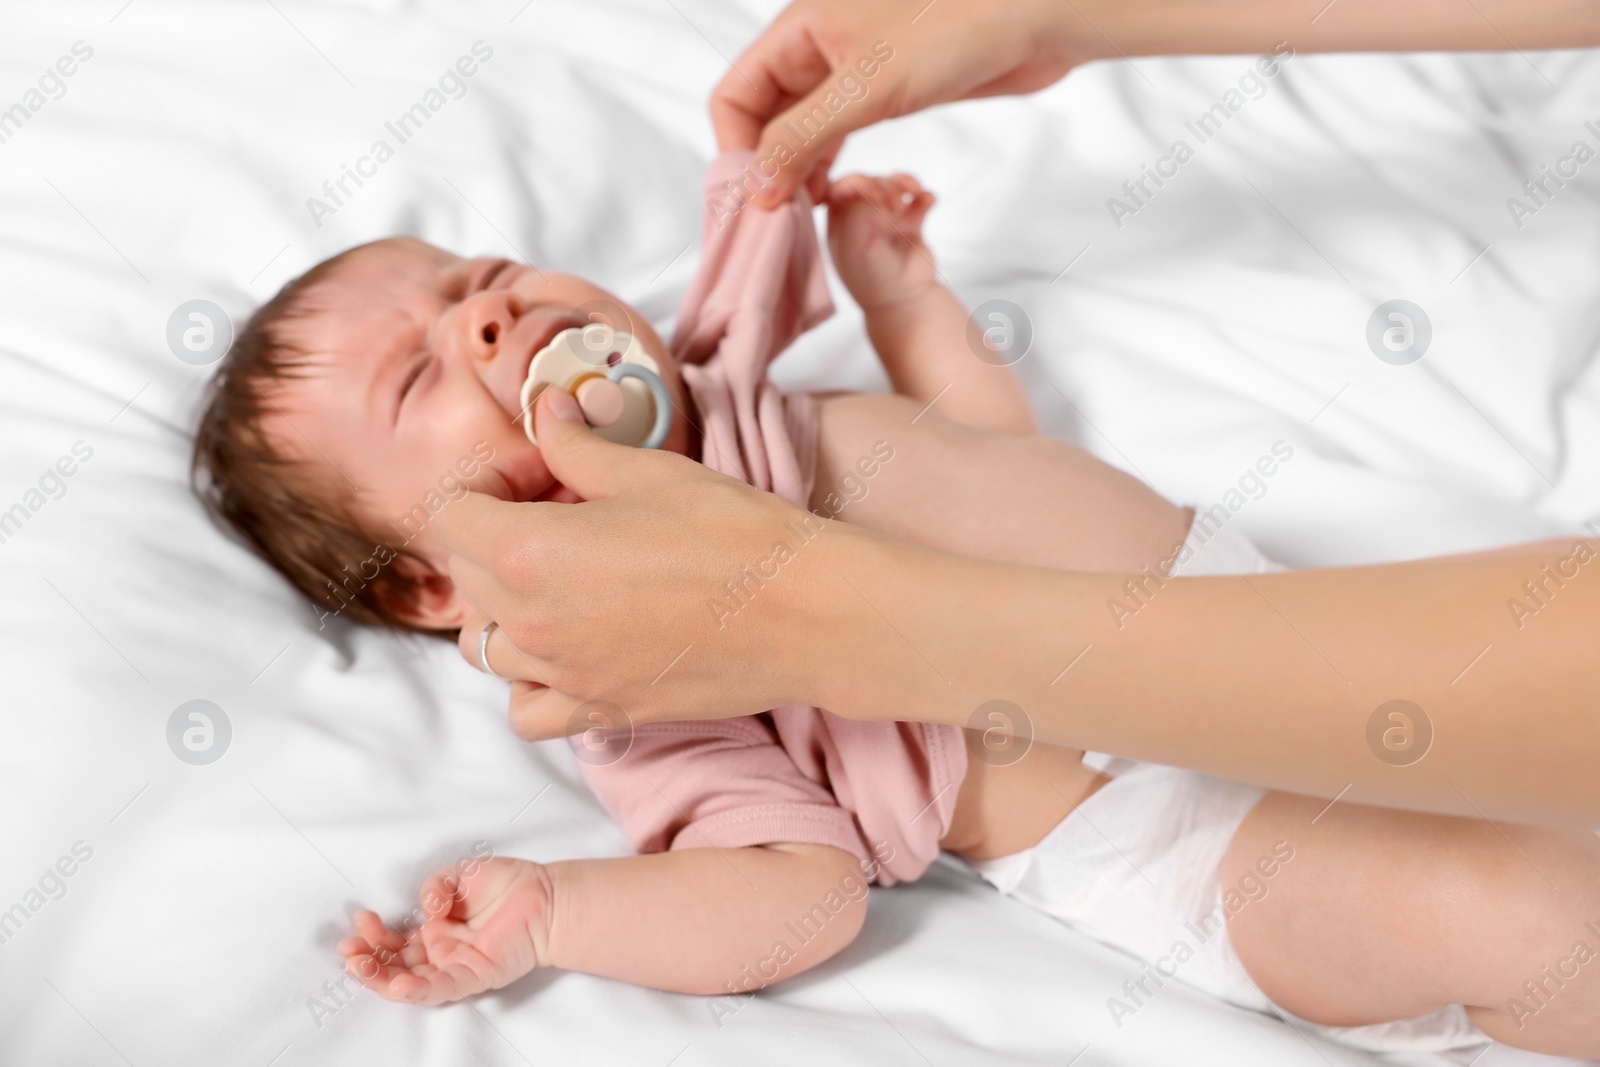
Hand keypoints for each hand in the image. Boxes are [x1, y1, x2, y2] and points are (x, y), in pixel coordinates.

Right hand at [339, 858, 552, 1004]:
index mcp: (432, 930)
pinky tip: (397, 984)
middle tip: (348, 950)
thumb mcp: (459, 874)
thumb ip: (435, 887)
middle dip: (367, 959)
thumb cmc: (505, 884)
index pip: (394, 940)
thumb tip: (426, 909)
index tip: (360, 919)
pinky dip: (417, 989)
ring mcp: (455, 965)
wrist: (545, 895)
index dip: (374, 933)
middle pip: (395, 965)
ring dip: (382, 978)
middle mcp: (439, 952)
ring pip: (411, 982)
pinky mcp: (474, 975)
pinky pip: (442, 988)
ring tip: (360, 966)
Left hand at [435, 388, 865, 739]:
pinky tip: (568, 648)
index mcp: (528, 552)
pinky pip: (527, 710)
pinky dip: (530, 684)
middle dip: (495, 536)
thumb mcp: (646, 471)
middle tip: (557, 513)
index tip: (534, 475)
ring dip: (504, 610)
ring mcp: (564, 675)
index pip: (451, 514)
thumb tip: (543, 411)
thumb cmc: (732, 533)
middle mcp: (531, 622)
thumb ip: (575, 445)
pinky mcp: (601, 710)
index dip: (486, 483)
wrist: (804, 612)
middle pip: (467, 578)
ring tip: (557, 581)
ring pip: (487, 648)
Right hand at [710, 0, 1082, 205]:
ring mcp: (852, 71)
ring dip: (795, 172)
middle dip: (764, 166)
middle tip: (777, 221)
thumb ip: (803, 138)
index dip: (736, 148)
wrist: (1034, 17)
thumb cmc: (955, 29)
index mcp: (801, 29)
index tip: (754, 200)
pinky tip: (831, 196)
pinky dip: (826, 165)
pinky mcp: (885, 92)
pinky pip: (836, 133)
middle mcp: (819, 47)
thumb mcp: (866, 89)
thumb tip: (757, 188)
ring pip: (800, 128)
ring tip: (802, 217)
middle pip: (764, 115)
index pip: (736, 93)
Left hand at [825, 172, 937, 312]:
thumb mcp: (856, 245)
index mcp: (839, 224)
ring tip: (913, 192)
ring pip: (894, 186)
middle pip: (869, 182)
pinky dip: (925, 196)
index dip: (856, 181)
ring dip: (904, 183)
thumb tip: (871, 184)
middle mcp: (860, 219)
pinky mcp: (910, 225)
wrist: (904, 301)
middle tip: (894, 203)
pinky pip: (918, 201)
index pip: (840, 188)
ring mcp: (886, 221)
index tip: (871, 190)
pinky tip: (928, 201)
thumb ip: (857, 211)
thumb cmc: (872, 278)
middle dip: (883, 184)